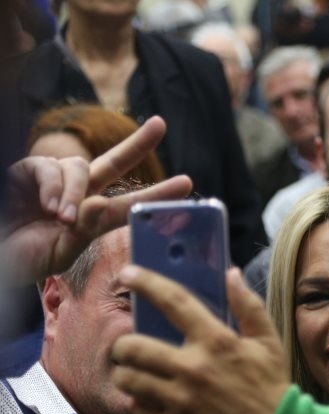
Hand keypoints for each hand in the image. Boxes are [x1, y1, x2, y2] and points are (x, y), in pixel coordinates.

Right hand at [1, 116, 192, 284]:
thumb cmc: (25, 258)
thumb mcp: (63, 252)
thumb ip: (85, 230)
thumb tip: (101, 204)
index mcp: (93, 215)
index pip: (131, 201)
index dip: (157, 192)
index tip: (187, 182)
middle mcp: (79, 193)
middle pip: (114, 162)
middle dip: (138, 143)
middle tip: (161, 125)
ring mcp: (55, 180)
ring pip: (80, 169)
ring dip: (74, 193)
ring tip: (62, 218)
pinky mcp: (28, 171)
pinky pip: (48, 168)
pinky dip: (52, 187)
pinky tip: (48, 207)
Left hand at [111, 267, 288, 413]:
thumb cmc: (272, 389)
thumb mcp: (268, 343)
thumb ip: (248, 306)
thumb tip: (231, 274)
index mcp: (217, 341)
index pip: (173, 301)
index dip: (146, 282)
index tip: (128, 273)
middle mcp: (193, 368)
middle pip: (131, 346)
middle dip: (124, 346)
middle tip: (131, 351)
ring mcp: (179, 402)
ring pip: (128, 380)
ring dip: (129, 376)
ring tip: (140, 378)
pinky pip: (139, 411)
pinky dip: (143, 405)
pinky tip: (157, 404)